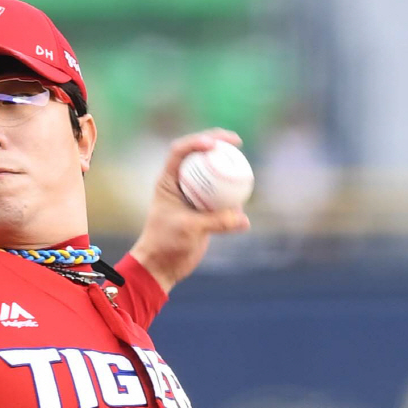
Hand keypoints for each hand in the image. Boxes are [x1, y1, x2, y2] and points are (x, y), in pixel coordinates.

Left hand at [127, 128, 250, 293]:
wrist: (162, 266)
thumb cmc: (166, 244)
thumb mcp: (189, 229)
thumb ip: (216, 221)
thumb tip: (243, 219)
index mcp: (168, 180)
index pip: (180, 151)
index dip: (197, 141)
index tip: (214, 144)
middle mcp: (181, 184)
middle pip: (200, 156)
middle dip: (219, 144)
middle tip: (236, 142)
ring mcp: (193, 197)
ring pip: (213, 176)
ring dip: (228, 169)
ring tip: (245, 167)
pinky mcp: (204, 212)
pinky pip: (222, 199)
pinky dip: (233, 199)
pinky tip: (245, 203)